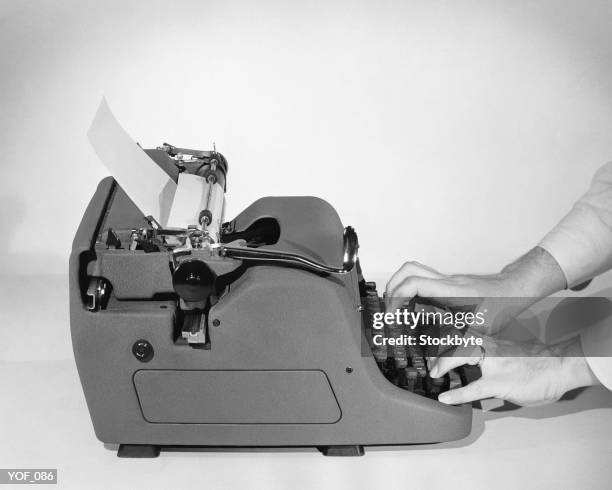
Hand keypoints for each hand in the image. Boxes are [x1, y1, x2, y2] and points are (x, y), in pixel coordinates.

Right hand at [385, 248, 566, 332]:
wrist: (516, 288)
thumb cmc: (503, 307)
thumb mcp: (480, 332)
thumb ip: (455, 346)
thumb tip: (436, 366)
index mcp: (450, 291)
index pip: (414, 283)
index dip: (396, 298)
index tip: (392, 315)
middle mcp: (445, 282)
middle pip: (408, 270)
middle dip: (392, 288)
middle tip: (390, 310)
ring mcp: (446, 280)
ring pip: (413, 271)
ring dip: (400, 287)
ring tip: (398, 309)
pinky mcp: (448, 283)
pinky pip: (423, 280)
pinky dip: (412, 291)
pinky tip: (416, 310)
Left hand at [429, 337, 599, 405]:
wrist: (561, 366)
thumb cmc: (539, 362)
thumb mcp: (511, 354)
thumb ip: (494, 358)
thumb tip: (483, 366)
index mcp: (492, 342)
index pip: (463, 332)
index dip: (445, 332)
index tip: (431, 335)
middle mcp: (490, 348)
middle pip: (457, 338)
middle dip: (440, 347)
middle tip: (430, 361)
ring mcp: (493, 364)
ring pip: (461, 354)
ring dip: (443, 363)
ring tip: (434, 373)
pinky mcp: (499, 382)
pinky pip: (473, 388)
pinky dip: (457, 394)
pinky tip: (446, 399)